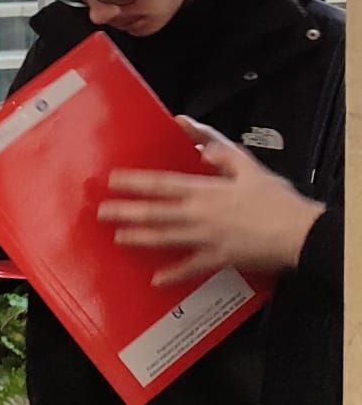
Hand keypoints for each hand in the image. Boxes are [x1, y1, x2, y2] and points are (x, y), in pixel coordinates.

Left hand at [99, 117, 324, 284]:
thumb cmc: (276, 201)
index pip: (163, 184)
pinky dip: (173, 273)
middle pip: (156, 212)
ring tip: (118, 237)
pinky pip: (191, 267)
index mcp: (206, 191)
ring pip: (166, 238)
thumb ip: (216, 146)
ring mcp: (207, 239)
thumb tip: (189, 127)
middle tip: (103, 212)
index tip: (114, 181)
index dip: (136, 182)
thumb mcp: (247, 165)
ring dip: (140, 238)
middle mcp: (201, 215)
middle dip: (127, 211)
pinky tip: (156, 277)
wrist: (302, 233)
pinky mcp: (219, 259)